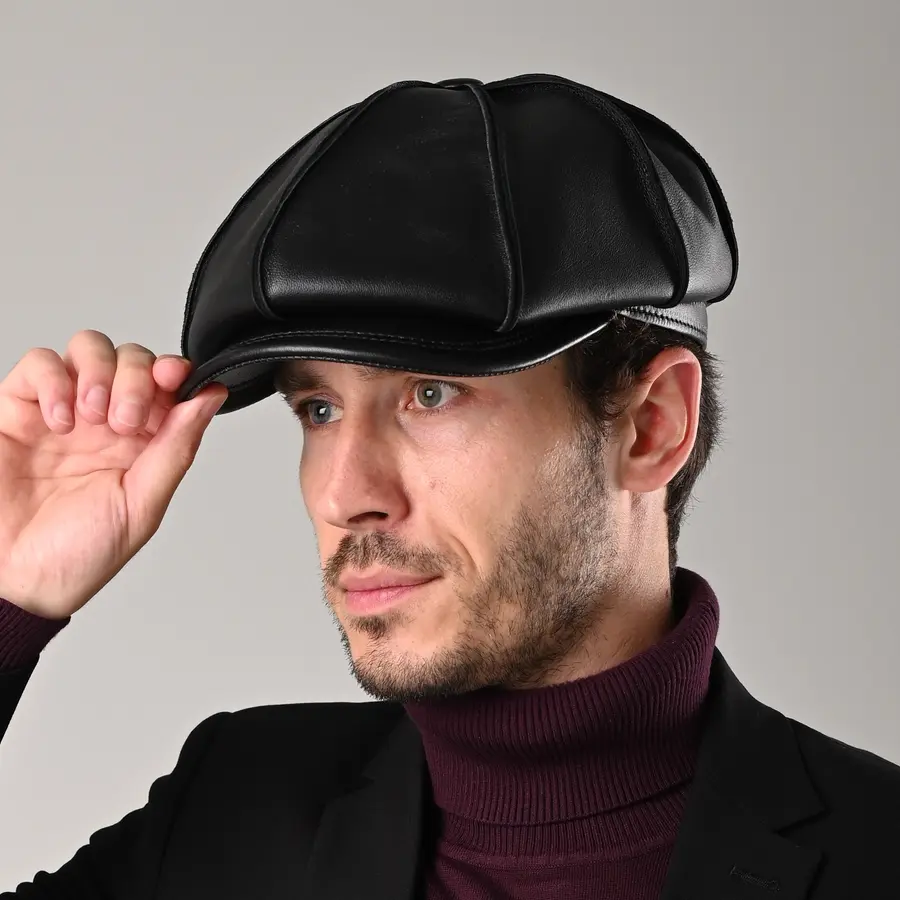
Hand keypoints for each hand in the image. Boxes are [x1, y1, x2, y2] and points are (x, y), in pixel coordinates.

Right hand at [0, 330, 226, 619]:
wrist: (15, 581)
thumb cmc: (78, 556)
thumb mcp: (142, 504)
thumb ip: (177, 447)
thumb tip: (210, 398)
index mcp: (144, 443)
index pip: (166, 383)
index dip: (173, 371)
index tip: (174, 378)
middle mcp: (106, 421)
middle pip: (132, 358)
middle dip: (136, 377)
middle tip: (125, 420)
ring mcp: (63, 411)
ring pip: (89, 348)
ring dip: (98, 372)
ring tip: (92, 415)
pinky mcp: (18, 409)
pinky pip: (38, 364)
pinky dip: (53, 380)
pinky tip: (59, 421)